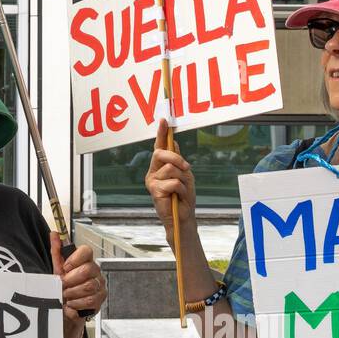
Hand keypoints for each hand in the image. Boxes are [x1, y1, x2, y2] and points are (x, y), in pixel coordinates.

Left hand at [50, 232, 105, 337]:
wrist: (66, 308)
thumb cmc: (64, 287)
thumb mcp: (57, 268)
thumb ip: (57, 251)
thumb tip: (54, 234)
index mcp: (85, 261)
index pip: (86, 251)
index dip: (74, 259)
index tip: (65, 268)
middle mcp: (95, 271)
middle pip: (87, 270)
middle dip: (70, 280)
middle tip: (63, 285)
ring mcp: (100, 285)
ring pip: (88, 286)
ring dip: (72, 293)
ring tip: (66, 295)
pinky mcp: (100, 299)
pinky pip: (89, 300)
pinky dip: (77, 303)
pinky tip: (72, 303)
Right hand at [145, 118, 196, 234]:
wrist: (183, 216)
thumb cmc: (184, 196)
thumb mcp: (185, 175)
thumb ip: (178, 160)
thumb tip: (173, 143)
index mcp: (160, 166)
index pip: (159, 147)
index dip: (161, 133)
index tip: (164, 121)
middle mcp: (153, 171)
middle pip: (160, 153)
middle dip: (175, 158)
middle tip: (186, 168)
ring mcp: (152, 181)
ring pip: (170, 168)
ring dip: (182, 179)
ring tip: (181, 190)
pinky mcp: (154, 190)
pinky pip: (173, 182)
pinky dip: (181, 189)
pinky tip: (178, 196)